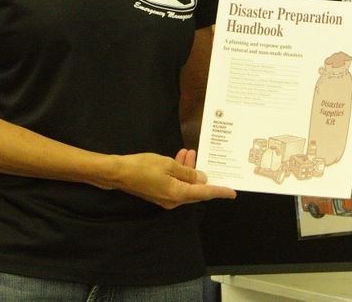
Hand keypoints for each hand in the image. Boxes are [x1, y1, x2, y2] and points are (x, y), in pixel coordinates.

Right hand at [112, 149, 235, 208]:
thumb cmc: (143, 167)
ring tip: (191, 152)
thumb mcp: (169, 165)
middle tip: (208, 159)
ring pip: (185, 184)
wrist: (118, 173)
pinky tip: (180, 157)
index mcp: (178, 194)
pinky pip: (175, 183)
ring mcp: (166, 197)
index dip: (220, 191)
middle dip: (202, 174)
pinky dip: (180, 172)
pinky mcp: (159, 192)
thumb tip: (202, 179)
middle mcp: (174, 200)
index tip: (233, 193)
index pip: (204, 193)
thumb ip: (188, 172)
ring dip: (189, 169)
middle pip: (196, 189)